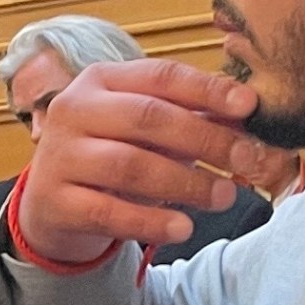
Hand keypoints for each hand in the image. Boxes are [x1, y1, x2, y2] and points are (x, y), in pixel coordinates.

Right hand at [15, 61, 295, 267]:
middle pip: (147, 118)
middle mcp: (74, 110)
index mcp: (101, 80)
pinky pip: (108, 212)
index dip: (207, 90)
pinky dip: (150, 221)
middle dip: (205, 139)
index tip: (250, 106)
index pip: (160, 75)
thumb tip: (251, 119)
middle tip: (248, 159)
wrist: (53, 201)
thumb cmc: (113, 152)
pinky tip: (183, 228)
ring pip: (129, 166)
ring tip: (224, 197)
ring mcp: (60, 156)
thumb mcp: (148, 129)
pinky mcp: (55, 201)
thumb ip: (193, 119)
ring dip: (185, 182)